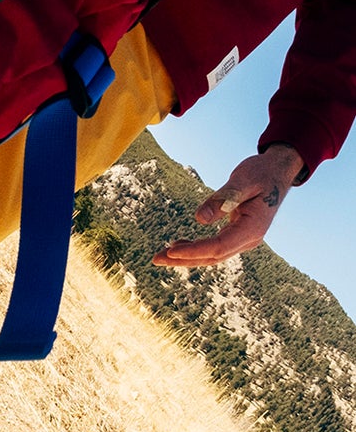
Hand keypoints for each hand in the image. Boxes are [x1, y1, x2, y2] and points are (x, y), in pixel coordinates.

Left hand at [153, 144, 303, 267]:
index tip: (171, 251)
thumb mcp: (242, 181)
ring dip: (187, 256)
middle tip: (155, 259)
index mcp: (254, 227)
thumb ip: (223, 199)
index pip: (219, 246)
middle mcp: (250, 238)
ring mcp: (245, 238)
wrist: (277, 171)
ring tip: (160, 256)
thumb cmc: (261, 173)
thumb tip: (199, 219)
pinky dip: (196, 248)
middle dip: (184, 259)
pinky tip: (177, 245)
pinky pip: (215, 246)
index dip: (194, 250)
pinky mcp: (238, 234)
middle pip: (213, 256)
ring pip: (213, 254)